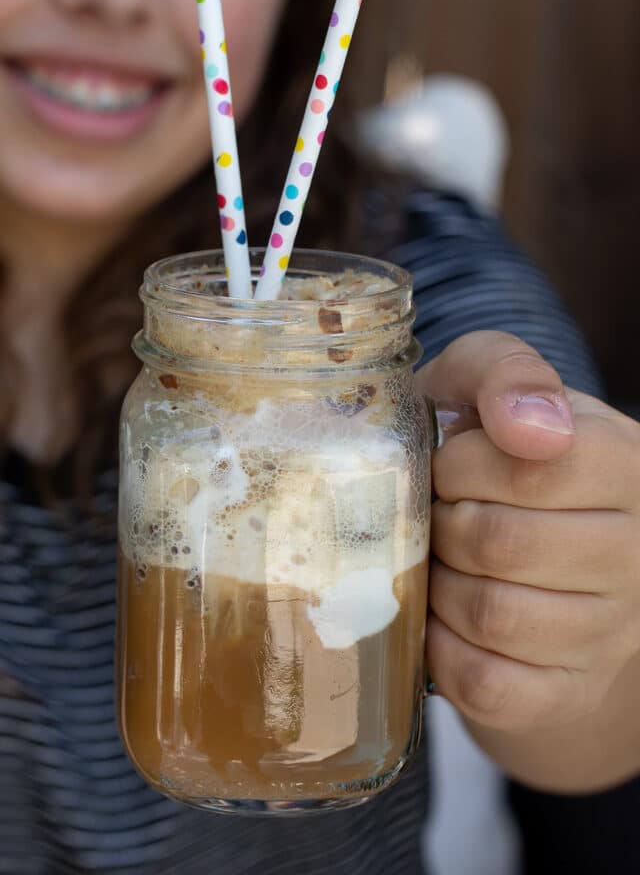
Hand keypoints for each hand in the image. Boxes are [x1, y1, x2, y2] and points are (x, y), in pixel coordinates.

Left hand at [417, 332, 639, 786]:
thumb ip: (504, 371)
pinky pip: (485, 683)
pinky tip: (441, 615)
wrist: (523, 532)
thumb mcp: (490, 385)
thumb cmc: (492, 451)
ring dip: (437, 584)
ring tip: (439, 560)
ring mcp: (609, 631)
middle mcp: (634, 552)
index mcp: (624, 464)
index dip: (460, 465)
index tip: (449, 464)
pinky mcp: (566, 690)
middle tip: (437, 514)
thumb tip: (530, 426)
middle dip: (441, 524)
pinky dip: (441, 648)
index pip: (530, 467)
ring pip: (490, 615)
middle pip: (499, 543)